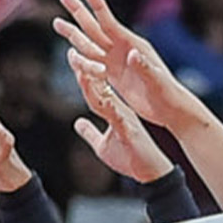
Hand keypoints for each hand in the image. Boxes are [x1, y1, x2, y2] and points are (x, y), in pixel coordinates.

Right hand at [52, 0, 201, 129]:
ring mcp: (116, 61)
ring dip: (72, 32)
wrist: (169, 107)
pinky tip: (69, 49)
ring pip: (89, 43)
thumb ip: (144, 67)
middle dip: (78, 10)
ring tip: (56, 22)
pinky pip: (92, 61)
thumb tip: (131, 54)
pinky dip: (79, 55)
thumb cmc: (167, 93)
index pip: (110, 22)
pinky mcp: (113, 74)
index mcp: (132, 45)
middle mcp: (122, 48)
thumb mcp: (156, 80)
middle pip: (94, 27)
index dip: (97, 6)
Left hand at [66, 54, 173, 182]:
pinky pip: (117, 115)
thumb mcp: (103, 145)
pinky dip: (109, 106)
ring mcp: (124, 118)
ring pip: (105, 95)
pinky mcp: (129, 130)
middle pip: (99, 86)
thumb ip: (90, 133)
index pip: (93, 88)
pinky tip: (103, 98)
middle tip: (72, 49)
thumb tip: (78, 124)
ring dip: (93, 81)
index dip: (81, 73)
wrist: (151, 173)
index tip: (71, 55)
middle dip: (85, 69)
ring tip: (81, 65)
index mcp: (112, 110)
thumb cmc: (130, 158)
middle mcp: (119, 109)